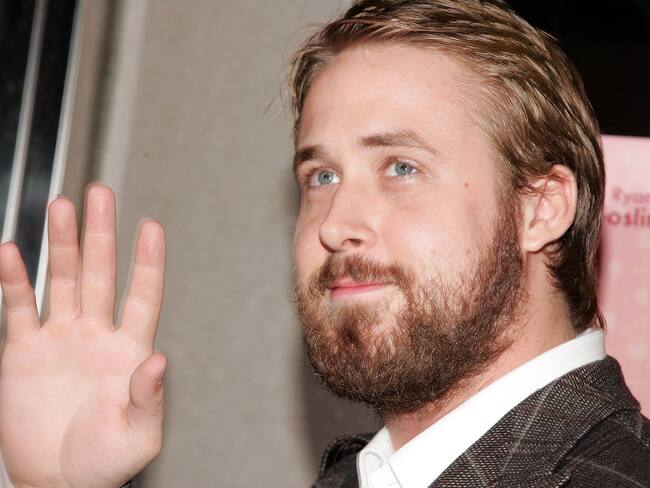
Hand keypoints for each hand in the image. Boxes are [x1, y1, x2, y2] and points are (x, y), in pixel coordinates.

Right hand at [0, 185, 166, 487]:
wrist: (59, 480)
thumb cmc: (105, 460)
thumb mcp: (138, 434)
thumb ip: (148, 397)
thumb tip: (159, 362)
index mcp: (128, 349)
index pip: (143, 295)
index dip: (148, 262)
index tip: (151, 228)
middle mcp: (96, 334)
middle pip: (101, 273)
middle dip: (100, 233)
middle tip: (100, 195)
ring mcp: (60, 338)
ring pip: (63, 279)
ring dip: (62, 244)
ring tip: (61, 206)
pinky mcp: (24, 351)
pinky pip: (18, 306)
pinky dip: (14, 279)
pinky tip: (11, 253)